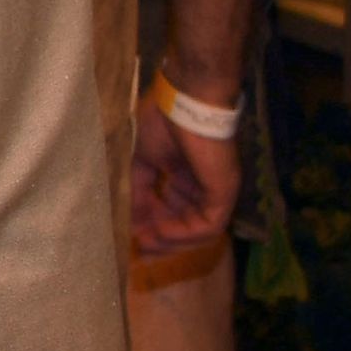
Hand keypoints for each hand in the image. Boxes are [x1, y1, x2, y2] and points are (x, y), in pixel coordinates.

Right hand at [130, 94, 241, 255]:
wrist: (185, 100)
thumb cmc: (162, 120)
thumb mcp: (140, 159)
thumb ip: (136, 190)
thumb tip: (126, 218)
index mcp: (186, 175)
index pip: (171, 209)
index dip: (150, 225)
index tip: (130, 236)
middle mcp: (204, 186)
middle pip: (184, 223)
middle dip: (161, 239)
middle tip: (138, 249)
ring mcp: (217, 190)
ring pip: (197, 230)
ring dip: (170, 240)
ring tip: (146, 243)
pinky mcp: (224, 193)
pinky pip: (206, 225)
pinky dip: (182, 233)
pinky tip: (159, 232)